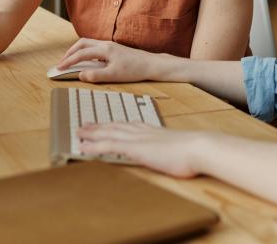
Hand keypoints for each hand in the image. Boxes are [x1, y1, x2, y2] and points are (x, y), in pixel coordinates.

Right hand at [57, 38, 161, 82]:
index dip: (68, 61)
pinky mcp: (114, 49)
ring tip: (71, 61)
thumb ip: (96, 75)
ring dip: (77, 51)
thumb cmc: (134, 70)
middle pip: (82, 43)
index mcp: (104, 49)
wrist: (151, 64)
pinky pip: (95, 47)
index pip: (81, 54)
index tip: (59, 68)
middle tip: (62, 63)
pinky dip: (86, 52)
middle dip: (70, 52)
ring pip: (88, 44)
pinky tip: (87, 61)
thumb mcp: (114, 76)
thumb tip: (80, 75)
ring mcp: (110, 45)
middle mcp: (106, 44)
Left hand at [78, 123, 205, 177]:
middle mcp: (141, 131)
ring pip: (108, 133)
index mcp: (151, 130)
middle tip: (84, 125)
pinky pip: (108, 146)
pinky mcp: (134, 148)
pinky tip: (83, 147)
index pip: (127, 125)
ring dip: (91, 133)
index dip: (113, 125)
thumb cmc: (193, 151)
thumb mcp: (178, 148)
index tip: (104, 124)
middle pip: (114, 126)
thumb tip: (172, 154)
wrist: (197, 147)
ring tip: (78, 133)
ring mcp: (137, 139)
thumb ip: (170, 149)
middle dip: (98, 126)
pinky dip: (94, 146)